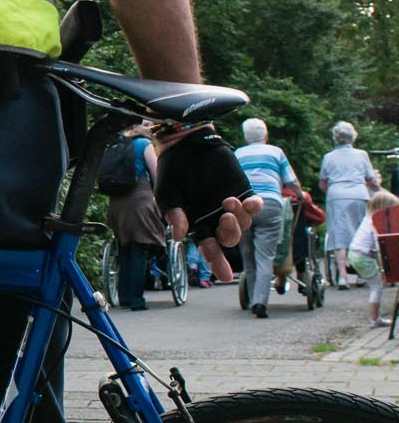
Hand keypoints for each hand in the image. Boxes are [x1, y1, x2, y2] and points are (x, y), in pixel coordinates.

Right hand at [152, 128, 260, 282]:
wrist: (186, 146)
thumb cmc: (172, 172)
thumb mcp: (167, 196)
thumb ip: (173, 215)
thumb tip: (180, 236)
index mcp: (197, 224)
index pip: (209, 249)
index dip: (218, 263)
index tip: (227, 276)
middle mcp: (215, 218)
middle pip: (229, 238)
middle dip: (230, 233)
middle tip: (225, 218)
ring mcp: (230, 205)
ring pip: (244, 224)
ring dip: (240, 218)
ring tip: (229, 200)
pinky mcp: (243, 189)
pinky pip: (255, 206)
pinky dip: (255, 207)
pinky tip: (249, 201)